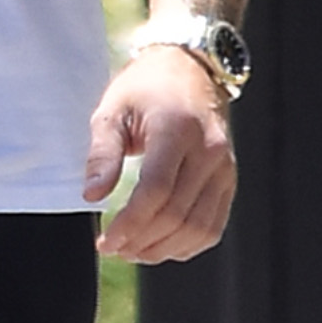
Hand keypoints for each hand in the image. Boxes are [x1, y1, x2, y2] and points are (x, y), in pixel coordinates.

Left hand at [84, 48, 236, 262]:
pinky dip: (188, 244)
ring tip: (132, 251)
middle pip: (177, 214)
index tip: (105, 240)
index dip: (130, 223)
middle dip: (141, 240)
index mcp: (177, 130)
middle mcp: (209, 151)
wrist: (189, 70)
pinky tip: (160, 246)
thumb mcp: (112, 110)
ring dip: (163, 249)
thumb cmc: (144, 89)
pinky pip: (214, 225)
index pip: (157, 190)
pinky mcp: (229, 179)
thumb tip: (92, 195)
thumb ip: (102, 153)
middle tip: (112, 248)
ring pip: (199, 227)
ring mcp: (224, 167)